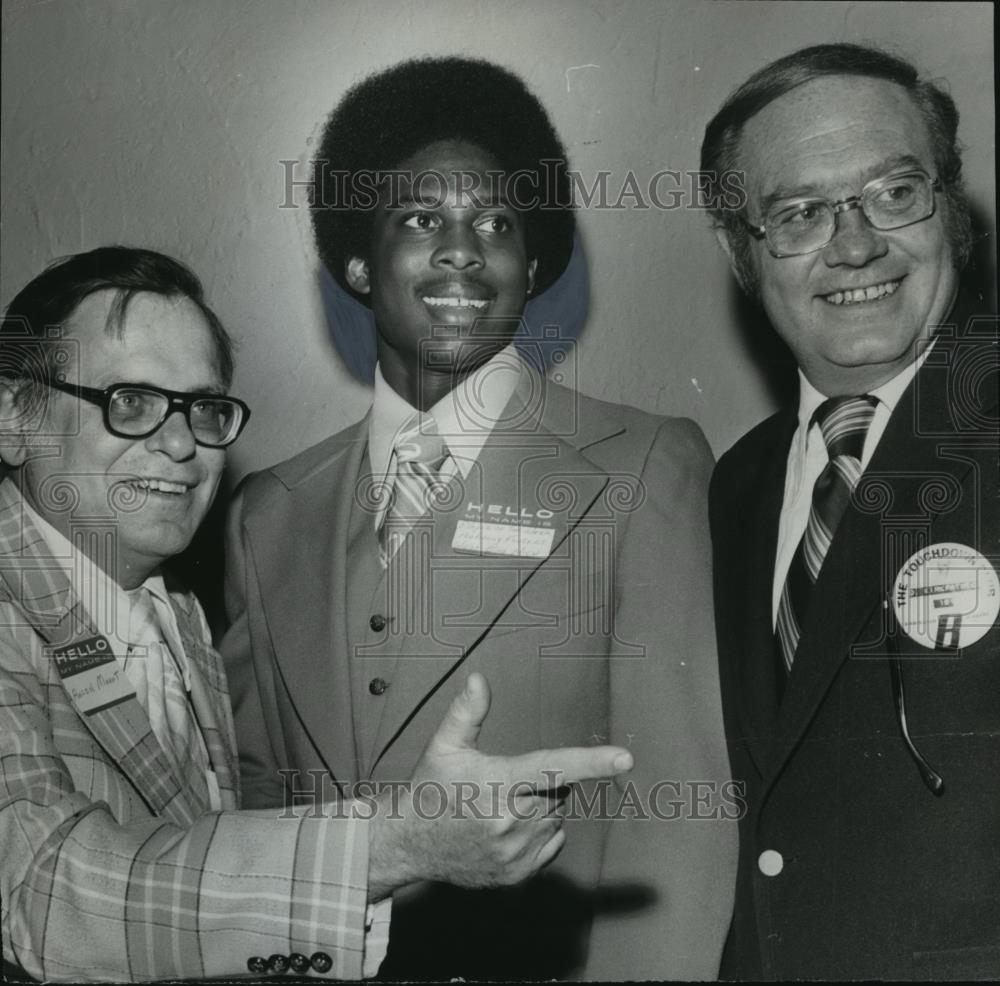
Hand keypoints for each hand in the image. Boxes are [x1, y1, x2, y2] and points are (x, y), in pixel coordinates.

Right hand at [368, 672, 632, 899]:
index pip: (552, 768)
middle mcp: (511, 821)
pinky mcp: (518, 874)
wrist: (408, 845)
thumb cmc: (430, 789)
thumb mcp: (443, 746)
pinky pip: (552, 844)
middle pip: (558, 792)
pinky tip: (510, 827)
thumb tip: (478, 678)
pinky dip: (541, 832)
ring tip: (502, 806)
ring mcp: (515, 852)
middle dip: (543, 783)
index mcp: (497, 784)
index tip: (625, 759)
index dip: (591, 762)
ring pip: (557, 818)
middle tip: (508, 782)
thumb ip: (467, 713)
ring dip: (542, 807)